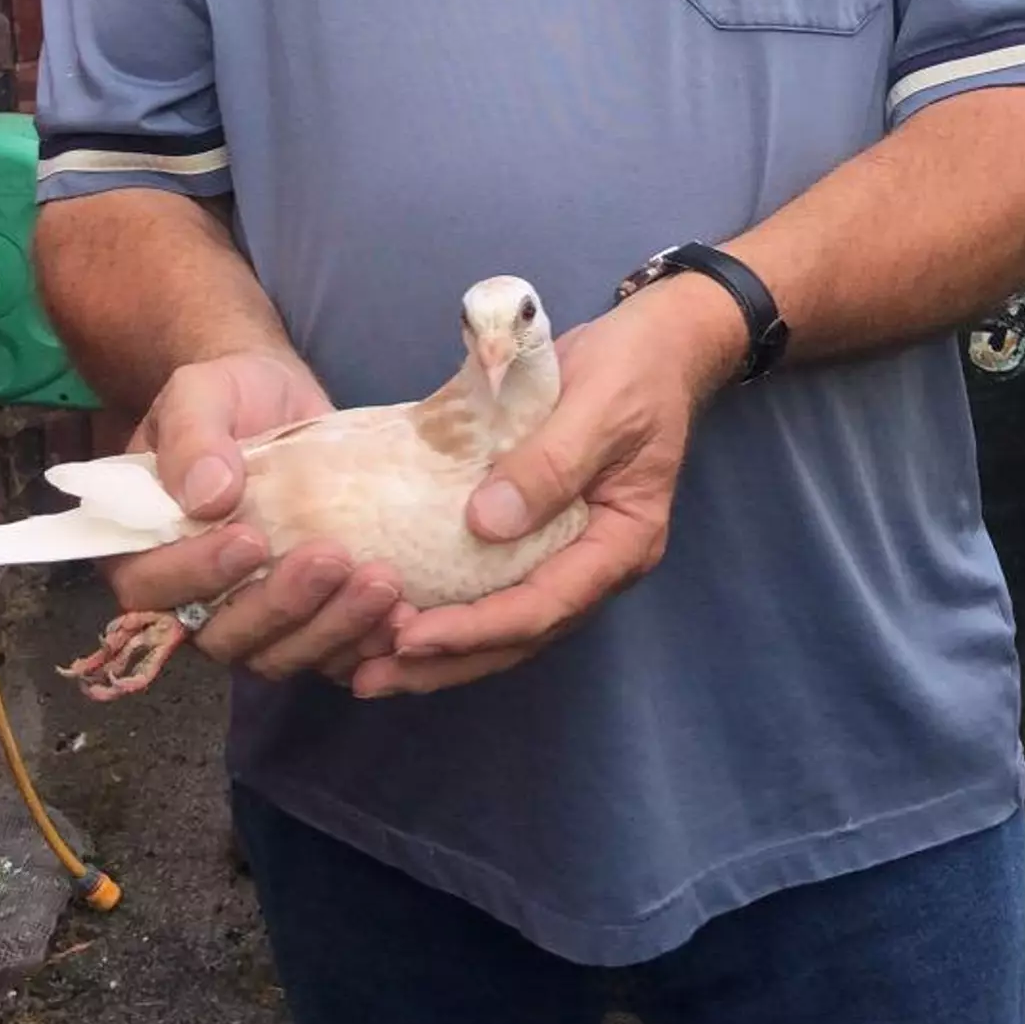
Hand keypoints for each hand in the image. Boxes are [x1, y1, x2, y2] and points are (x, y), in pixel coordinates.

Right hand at [107, 351, 402, 681]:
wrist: (284, 399)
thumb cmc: (230, 395)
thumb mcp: (202, 393)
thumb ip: (193, 437)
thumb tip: (208, 496)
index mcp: (147, 548)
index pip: (153, 586)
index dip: (198, 574)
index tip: (250, 541)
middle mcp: (193, 599)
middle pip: (224, 637)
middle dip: (281, 606)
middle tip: (333, 558)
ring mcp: (253, 618)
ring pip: (281, 655)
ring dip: (332, 628)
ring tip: (383, 582)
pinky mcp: (307, 621)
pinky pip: (330, 656)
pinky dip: (366, 643)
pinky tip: (403, 612)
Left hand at [352, 278, 747, 698]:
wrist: (656, 344)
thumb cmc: (635, 369)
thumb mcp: (599, 406)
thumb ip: (551, 464)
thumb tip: (485, 525)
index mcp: (622, 543)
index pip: (545, 606)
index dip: (477, 629)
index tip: (410, 636)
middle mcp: (596, 563)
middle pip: (518, 636)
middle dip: (445, 663)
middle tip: (369, 680)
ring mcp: (567, 553)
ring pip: (502, 622)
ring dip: (439, 650)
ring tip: (368, 670)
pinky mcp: (538, 534)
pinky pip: (490, 584)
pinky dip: (446, 605)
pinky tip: (393, 614)